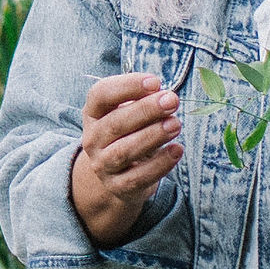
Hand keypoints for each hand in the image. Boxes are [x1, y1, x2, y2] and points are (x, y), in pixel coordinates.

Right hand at [69, 71, 182, 247]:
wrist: (118, 174)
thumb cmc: (129, 133)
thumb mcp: (129, 112)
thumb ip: (143, 100)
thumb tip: (165, 94)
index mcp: (93, 113)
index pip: (101, 94)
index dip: (127, 86)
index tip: (156, 81)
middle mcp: (92, 139)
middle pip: (115, 123)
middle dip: (146, 110)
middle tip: (172, 100)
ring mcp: (103, 165)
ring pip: (124, 151)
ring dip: (152, 136)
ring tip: (176, 125)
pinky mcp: (118, 187)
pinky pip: (138, 177)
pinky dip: (160, 164)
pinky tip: (177, 150)